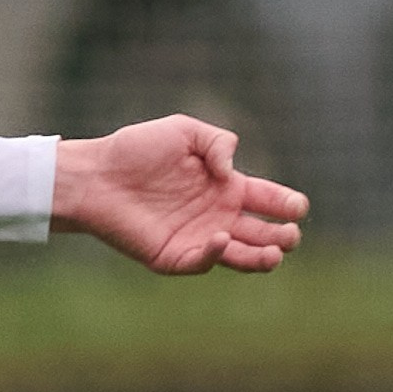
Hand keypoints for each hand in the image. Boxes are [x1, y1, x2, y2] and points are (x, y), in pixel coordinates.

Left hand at [52, 115, 307, 273]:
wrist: (94, 174)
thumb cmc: (135, 149)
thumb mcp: (182, 130)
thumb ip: (217, 142)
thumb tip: (233, 174)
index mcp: (223, 187)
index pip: (267, 199)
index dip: (287, 204)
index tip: (298, 206)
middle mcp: (217, 215)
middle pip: (263, 233)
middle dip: (283, 236)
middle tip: (290, 233)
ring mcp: (198, 238)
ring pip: (242, 255)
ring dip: (263, 256)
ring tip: (276, 251)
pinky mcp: (175, 256)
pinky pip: (204, 261)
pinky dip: (217, 253)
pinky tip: (221, 236)